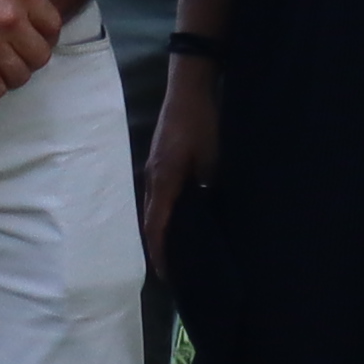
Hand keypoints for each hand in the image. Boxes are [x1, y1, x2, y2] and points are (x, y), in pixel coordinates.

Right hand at [139, 61, 221, 269]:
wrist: (189, 87)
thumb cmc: (202, 123)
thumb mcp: (213, 160)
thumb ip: (209, 189)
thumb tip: (212, 214)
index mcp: (164, 180)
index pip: (156, 226)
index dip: (160, 253)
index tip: (167, 276)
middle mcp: (152, 177)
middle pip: (150, 220)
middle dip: (159, 246)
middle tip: (173, 270)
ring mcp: (152, 167)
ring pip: (153, 207)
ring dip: (161, 229)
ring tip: (175, 250)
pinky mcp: (158, 160)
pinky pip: (158, 195)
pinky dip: (165, 212)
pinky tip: (178, 218)